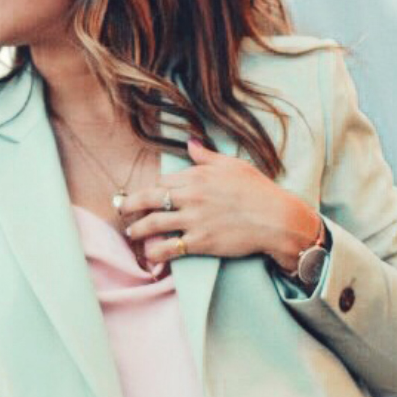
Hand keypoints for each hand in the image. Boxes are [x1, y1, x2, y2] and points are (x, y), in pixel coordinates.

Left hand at [120, 135, 319, 270]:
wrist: (276, 219)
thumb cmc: (258, 191)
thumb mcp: (233, 165)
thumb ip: (207, 156)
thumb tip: (190, 142)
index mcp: (197, 175)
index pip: (164, 180)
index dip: (155, 188)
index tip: (149, 195)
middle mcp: (191, 196)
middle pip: (149, 198)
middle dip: (130, 204)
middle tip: (121, 208)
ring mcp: (193, 220)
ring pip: (153, 224)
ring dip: (137, 229)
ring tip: (130, 233)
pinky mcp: (200, 242)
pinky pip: (169, 248)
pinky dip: (155, 252)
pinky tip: (149, 255)